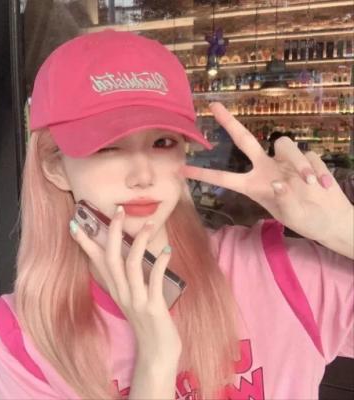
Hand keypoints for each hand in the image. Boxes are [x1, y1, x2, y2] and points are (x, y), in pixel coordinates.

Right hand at [69, 206, 181, 363]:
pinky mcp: (152, 308)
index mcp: (116, 290)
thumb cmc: (147, 323)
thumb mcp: (132, 299)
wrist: (156, 355)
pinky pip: (154, 281)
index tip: (76, 224)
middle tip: (119, 211)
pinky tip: (167, 250)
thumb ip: (128, 280)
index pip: (97, 262)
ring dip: (139, 243)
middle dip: (113, 233)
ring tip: (148, 225)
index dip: (86, 243)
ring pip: (131, 266)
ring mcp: (136, 300)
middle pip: (111, 259)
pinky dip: (160, 263)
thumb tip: (131, 257)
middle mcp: (122, 293)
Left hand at [181, 102, 352, 243]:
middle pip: (245, 140)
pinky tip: (324, 186)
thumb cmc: (305, 219)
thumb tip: (278, 181)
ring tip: (311, 184)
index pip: (225, 177)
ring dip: (299, 164)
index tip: (182, 169)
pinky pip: (310, 155)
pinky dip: (317, 170)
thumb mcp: (291, 215)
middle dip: (229, 123)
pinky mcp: (306, 158)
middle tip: (214, 106)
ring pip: (286, 145)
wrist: (330, 218)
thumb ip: (284, 200)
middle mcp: (266, 168)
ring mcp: (285, 162)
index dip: (204, 173)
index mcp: (253, 185)